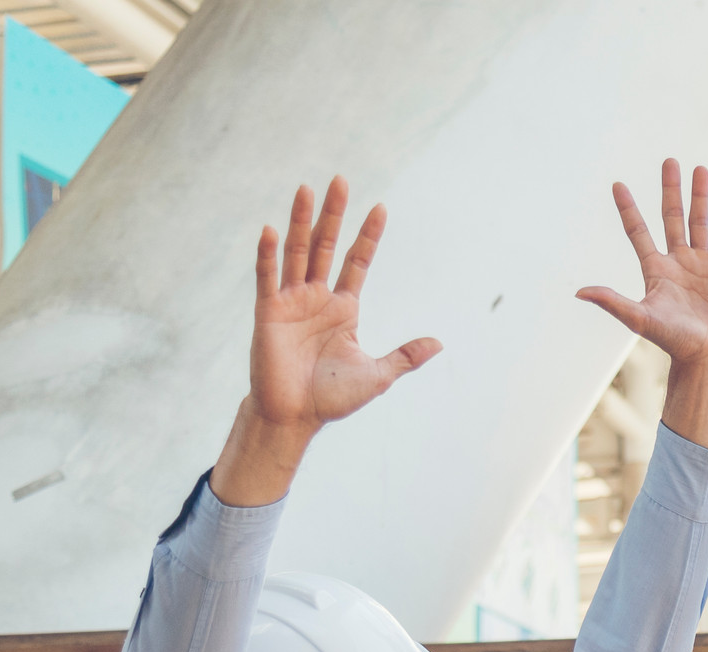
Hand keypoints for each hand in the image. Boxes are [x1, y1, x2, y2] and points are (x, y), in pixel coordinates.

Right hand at [242, 179, 439, 435]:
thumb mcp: (377, 375)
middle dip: (333, 214)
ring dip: (300, 221)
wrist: (295, 417)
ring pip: (297, 252)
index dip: (368, 236)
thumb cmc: (331, 397)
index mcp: (343, 309)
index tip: (381, 207)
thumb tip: (440, 344)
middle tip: (340, 180)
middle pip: (325, 246)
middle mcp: (316, 298)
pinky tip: (272, 230)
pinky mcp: (268, 312)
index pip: (357, 262)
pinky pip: (267, 278)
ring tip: (306, 189)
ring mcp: (290, 302)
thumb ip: (405, 356)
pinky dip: (268, 255)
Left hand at [577, 159, 707, 371]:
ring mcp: (701, 265)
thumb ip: (612, 302)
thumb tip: (580, 292)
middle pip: (671, 217)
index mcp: (655, 269)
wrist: (706, 357)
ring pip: (700, 222)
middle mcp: (677, 261)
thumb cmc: (673, 341)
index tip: (618, 185)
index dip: (628, 209)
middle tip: (669, 162)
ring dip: (701, 196)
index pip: (638, 232)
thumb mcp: (640, 319)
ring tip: (701, 169)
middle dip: (670, 190)